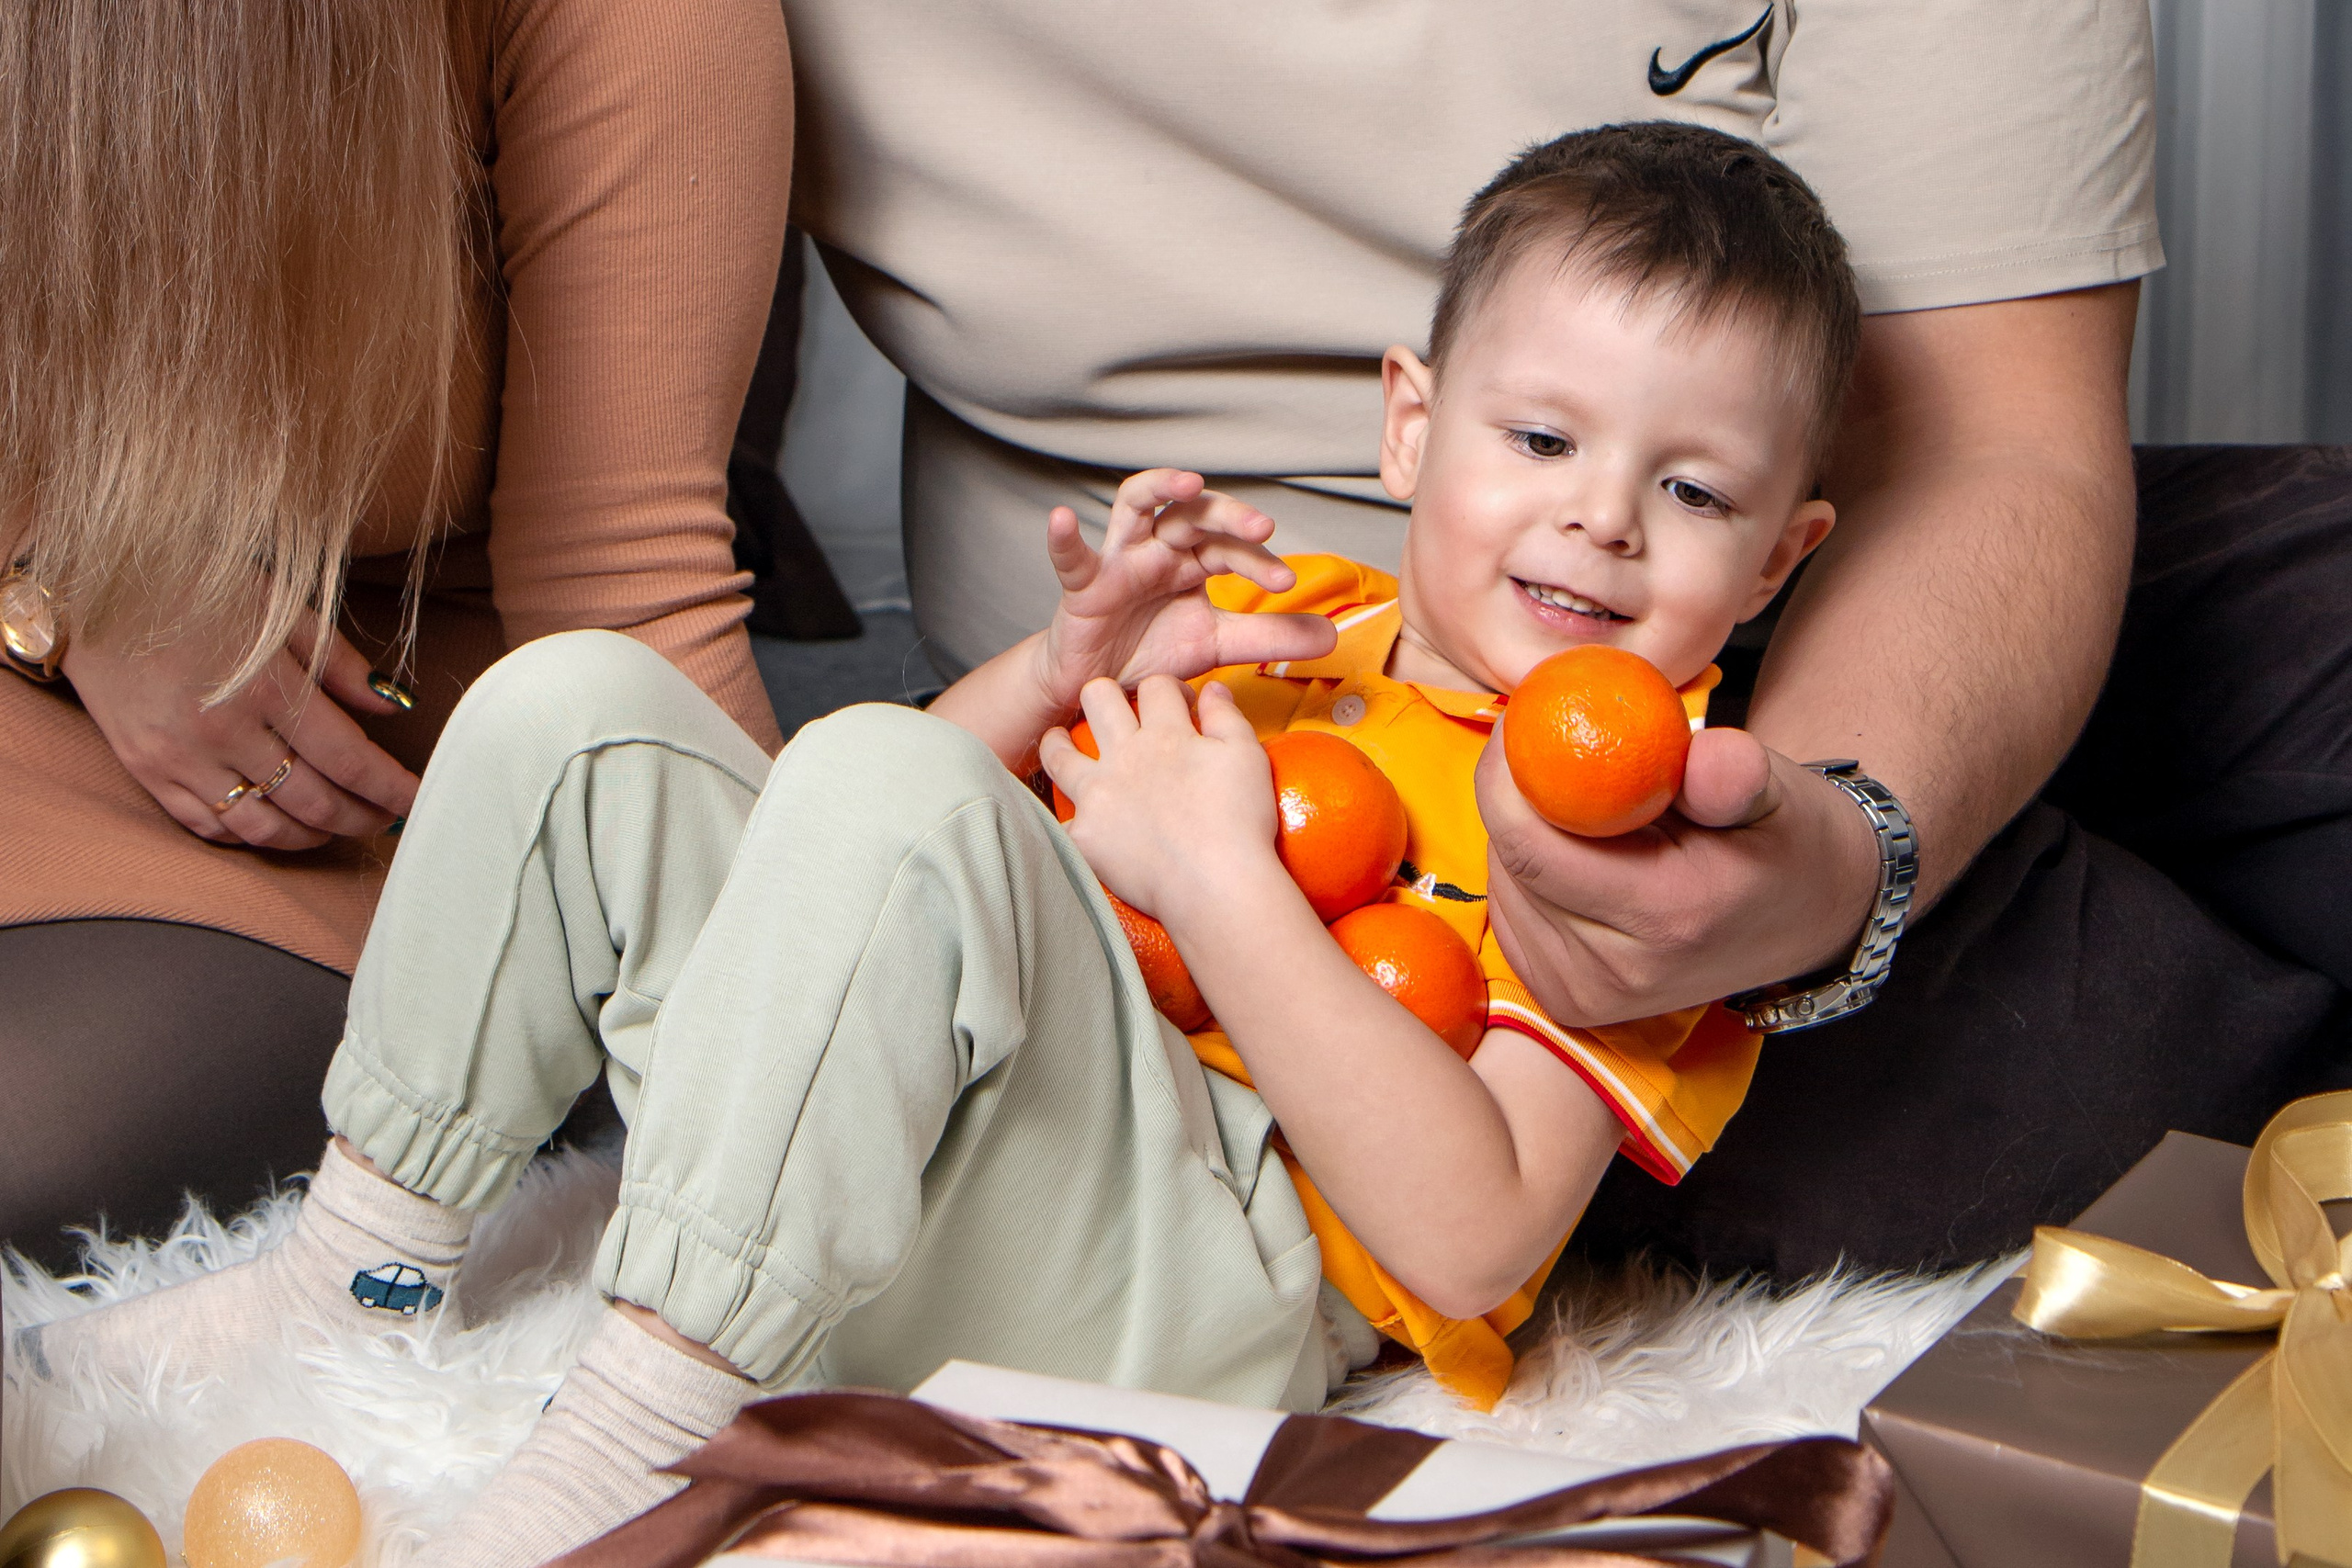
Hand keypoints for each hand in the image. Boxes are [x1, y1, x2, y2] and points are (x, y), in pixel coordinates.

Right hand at [64, 620, 421, 849]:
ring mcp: (181, 758)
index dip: (391, 790)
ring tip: (339, 828)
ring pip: (265, 828)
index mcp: (267, 687)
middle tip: (386, 820)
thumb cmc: (199, 587)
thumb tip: (395, 706)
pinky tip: (279, 826)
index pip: (350, 761)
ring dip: (313, 837)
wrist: (92, 586)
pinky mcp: (146, 771)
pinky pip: (210, 826)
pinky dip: (252, 837)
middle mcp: (224, 731)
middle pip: (314, 802)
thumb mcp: (282, 609)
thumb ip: (341, 664)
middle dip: (361, 819)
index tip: (417, 801)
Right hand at [1029, 469, 1336, 709]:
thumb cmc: (1152, 651)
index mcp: (1194, 561)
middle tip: (1262, 529)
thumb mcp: (1218, 645)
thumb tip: (1332, 633)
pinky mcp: (1084, 583)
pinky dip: (1064, 538)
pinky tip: (1063, 518)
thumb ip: (1270, 638)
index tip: (1286, 584)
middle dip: (1228, 517)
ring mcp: (1119, 559)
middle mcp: (1159, 549)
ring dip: (1161, 486)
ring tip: (1188, 482)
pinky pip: (1073, 556)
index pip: (1231, 547)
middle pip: (1194, 514)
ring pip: (1137, 505)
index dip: (1259, 561)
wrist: (1101, 685)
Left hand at [1038, 675, 1280, 918]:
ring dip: (1055, 743)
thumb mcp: (1247, 757)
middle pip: (1097, 698)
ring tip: (1057, 742)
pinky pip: (1061, 819)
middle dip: (1102, 695)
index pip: (1154, 686)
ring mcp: (1099, 794)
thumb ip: (1227, 716)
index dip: (1165, 687)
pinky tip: (1068, 815)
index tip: (1174, 703)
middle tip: (1108, 709)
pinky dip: (1066, 815)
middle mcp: (1125, 755)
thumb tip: (1212, 688)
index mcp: (1166, 734)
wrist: (1215, 884)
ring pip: (1058, 754)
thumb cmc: (1239, 822)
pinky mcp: (1085, 835)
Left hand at [1475, 722, 1880, 1026]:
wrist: (1807, 920)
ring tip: (1581, 805)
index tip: (1522, 718)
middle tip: (1546, 742)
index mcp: (1668, 918)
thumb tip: (1704, 756)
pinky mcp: (1565, 1000)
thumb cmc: (1784, 841)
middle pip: (1511, 864)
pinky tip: (1576, 851)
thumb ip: (1732, 773)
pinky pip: (1513, 915)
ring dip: (1521, 833)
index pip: (1535, 847)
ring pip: (1505, 887)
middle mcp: (1618, 974)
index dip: (1508, 774)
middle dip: (1513, 795)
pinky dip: (1528, 871)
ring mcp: (1587, 996)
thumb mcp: (1774, 791)